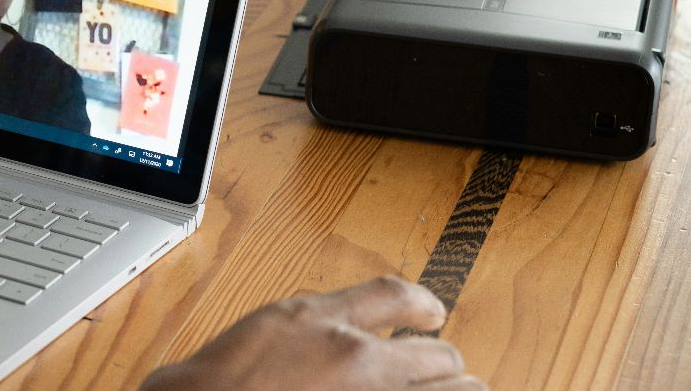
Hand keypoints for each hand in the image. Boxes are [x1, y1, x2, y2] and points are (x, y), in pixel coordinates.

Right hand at [139, 276, 484, 390]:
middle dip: (447, 362)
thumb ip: (354, 307)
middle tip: (437, 364)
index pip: (415, 313)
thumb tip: (413, 306)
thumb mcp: (293, 315)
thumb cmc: (237, 373)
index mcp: (354, 348)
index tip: (431, 315)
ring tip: (439, 385)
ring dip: (453, 388)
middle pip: (449, 365)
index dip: (427, 307)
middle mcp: (373, 384)